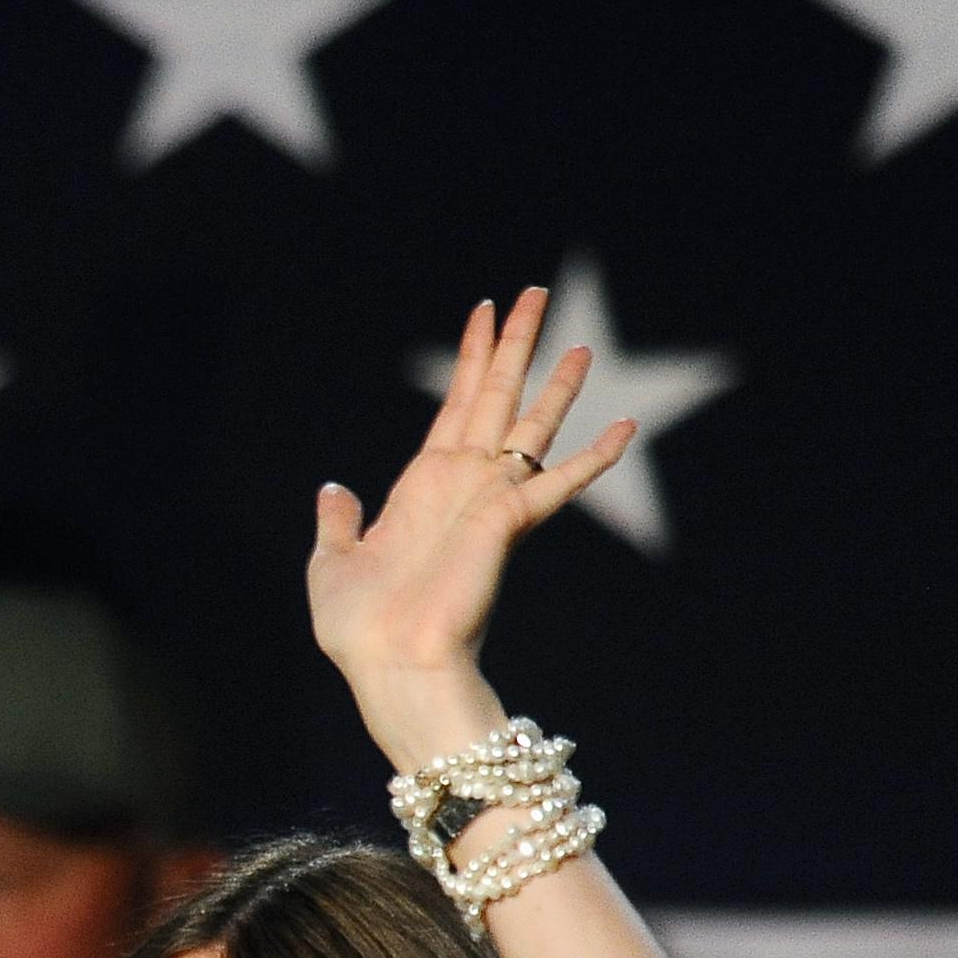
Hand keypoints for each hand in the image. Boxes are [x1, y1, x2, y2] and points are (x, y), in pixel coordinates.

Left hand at [306, 286, 634, 769]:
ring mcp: (489, 500)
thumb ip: (338, 522)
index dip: (469, 359)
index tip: (484, 311)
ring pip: (531, 424)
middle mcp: (463, 486)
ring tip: (580, 342)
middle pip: (495, 397)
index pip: (453, 408)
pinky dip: (593, 457)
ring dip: (555, 383)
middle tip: (534, 291)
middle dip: (514, 344)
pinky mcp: (508, 521)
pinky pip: (560, 480)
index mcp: (422, 489)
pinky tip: (626, 428)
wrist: (388, 666)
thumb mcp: (332, 563)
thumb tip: (333, 489)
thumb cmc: (361, 630)